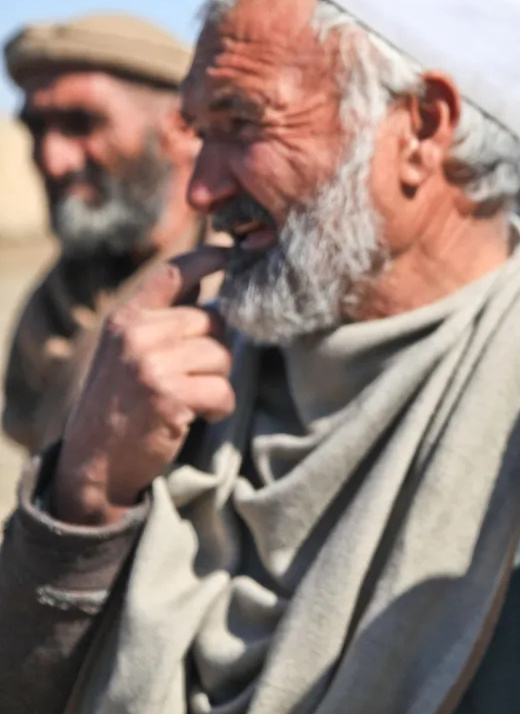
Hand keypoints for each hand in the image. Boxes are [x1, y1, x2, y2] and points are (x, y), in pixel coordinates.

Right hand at [53, 246, 233, 525]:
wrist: (94, 462)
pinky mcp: (168, 393)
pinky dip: (219, 408)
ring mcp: (151, 362)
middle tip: (192, 377)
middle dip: (215, 350)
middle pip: (215, 320)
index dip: (209, 257)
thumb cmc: (121, 404)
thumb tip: (214, 287)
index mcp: (126, 317)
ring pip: (223, 355)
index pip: (173, 272)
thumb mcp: (130, 351)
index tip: (232, 252)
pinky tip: (196, 416)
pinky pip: (223, 390)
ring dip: (218, 382)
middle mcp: (137, 333)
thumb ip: (165, 318)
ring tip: (189, 398)